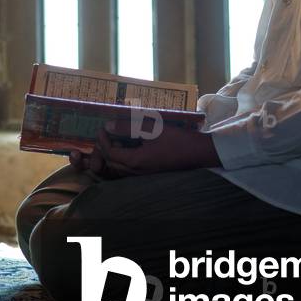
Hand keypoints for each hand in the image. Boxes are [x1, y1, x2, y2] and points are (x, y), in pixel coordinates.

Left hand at [71, 122, 220, 177]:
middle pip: (110, 165)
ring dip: (109, 158)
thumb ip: (129, 127)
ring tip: (109, 143)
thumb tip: (108, 125)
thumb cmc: (178, 140)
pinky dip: (120, 162)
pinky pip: (127, 172)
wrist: (199, 154)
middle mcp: (136, 173)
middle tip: (104, 135)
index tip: (103, 127)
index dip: (103, 140)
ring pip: (117, 171)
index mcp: (136, 162)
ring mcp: (142, 176)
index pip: (110, 153)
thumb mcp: (153, 128)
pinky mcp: (148, 174)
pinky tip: (125, 150)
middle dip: (102, 151)